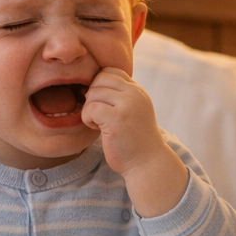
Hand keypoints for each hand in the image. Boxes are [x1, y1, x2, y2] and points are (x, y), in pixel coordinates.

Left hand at [81, 68, 188, 216]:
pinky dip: (88, 119)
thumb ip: (119, 96)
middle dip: (93, 96)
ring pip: (93, 93)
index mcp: (138, 90)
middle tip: (98, 115)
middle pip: (100, 79)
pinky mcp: (117, 119)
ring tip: (99, 124)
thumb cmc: (134, 141)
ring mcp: (128, 105)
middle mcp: (135, 94)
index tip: (102, 104)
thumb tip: (90, 84)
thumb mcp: (132, 111)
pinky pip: (90, 108)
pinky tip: (97, 129)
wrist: (147, 164)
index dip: (100, 85)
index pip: (111, 71)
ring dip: (90, 109)